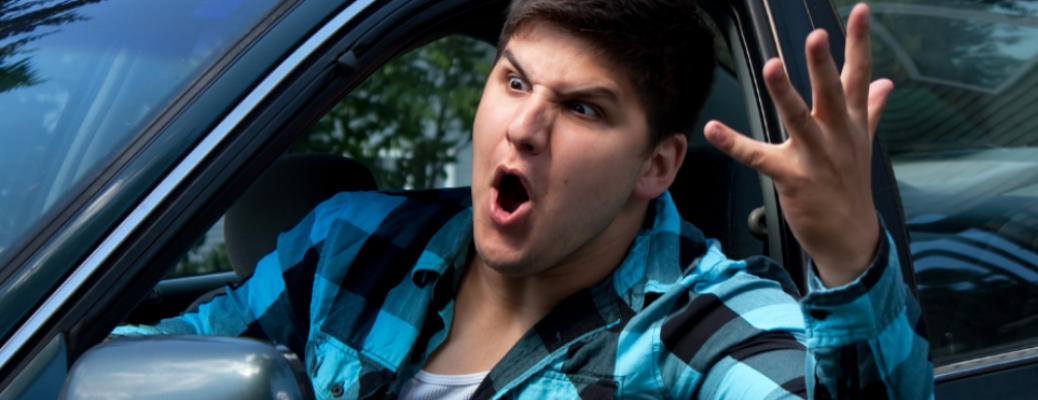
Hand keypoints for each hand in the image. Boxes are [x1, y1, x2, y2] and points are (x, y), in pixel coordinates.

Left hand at [704, 3, 893, 287]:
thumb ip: (871, 110)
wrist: (852, 238)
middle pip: (832, 93)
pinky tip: (713, 129)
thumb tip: (887, 83)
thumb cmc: (851, 187)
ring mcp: (816, 158)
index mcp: (852, 123)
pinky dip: (735, 144)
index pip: (859, 75)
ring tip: (772, 66)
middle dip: (824, 64)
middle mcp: (837, 136)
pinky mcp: (793, 179)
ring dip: (785, 92)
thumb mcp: (864, 145)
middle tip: (817, 35)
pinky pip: (759, 158)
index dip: (859, 42)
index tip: (859, 10)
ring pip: (799, 119)